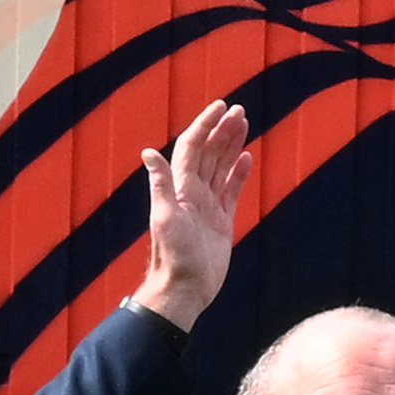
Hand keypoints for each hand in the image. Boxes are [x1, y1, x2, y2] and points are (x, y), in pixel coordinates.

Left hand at [133, 98, 258, 327]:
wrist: (185, 288)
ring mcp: (208, 206)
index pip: (193, 147)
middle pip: (209, 153)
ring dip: (231, 145)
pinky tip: (246, 158)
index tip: (221, 106)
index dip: (205, 125)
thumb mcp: (166, 218)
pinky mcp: (221, 220)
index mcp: (180, 188)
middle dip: (222, 129)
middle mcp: (193, 192)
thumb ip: (160, 184)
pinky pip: (231, 190)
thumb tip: (148, 152)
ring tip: (244, 123)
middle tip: (239, 109)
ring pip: (221, 167)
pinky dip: (238, 173)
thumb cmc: (174, 256)